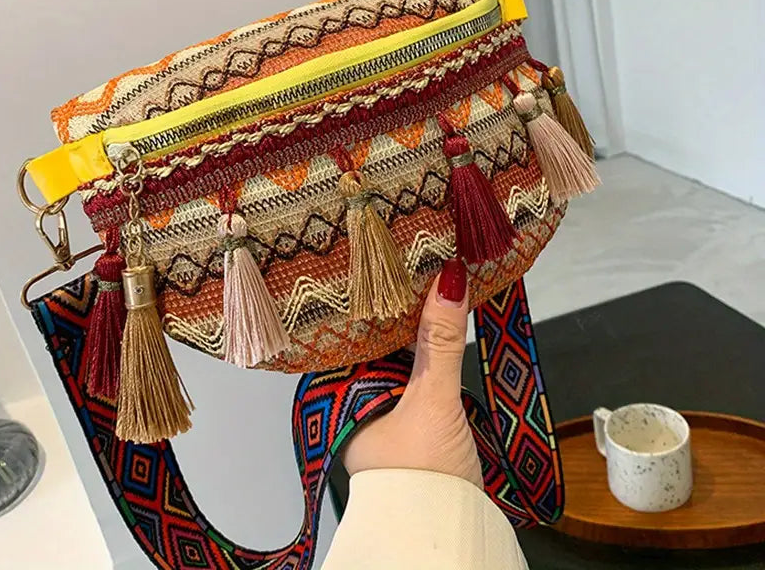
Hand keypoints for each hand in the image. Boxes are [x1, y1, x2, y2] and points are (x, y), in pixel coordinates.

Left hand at [342, 257, 481, 487]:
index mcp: (338, 395)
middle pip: (375, 336)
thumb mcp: (432, 401)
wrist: (448, 534)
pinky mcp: (409, 416)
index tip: (380, 254)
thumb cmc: (422, 480)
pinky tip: (441, 319)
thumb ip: (441, 342)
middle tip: (411, 252)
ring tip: (428, 274)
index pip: (347, 329)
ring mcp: (381, 407)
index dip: (365, 292)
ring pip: (396, 351)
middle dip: (394, 302)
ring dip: (415, 323)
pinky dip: (428, 347)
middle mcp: (353, 398)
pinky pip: (414, 368)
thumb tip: (449, 280)